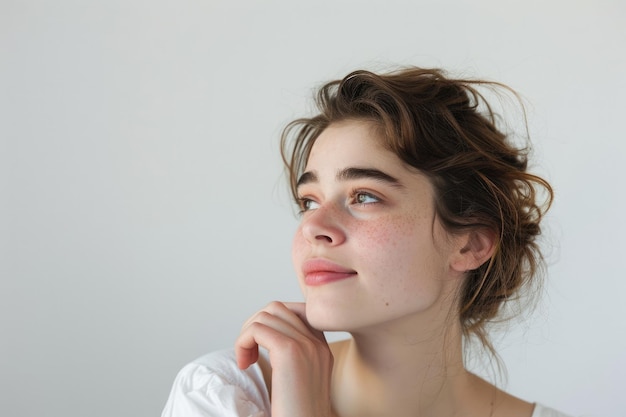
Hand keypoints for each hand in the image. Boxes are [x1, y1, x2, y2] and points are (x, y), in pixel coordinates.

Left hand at [235, 301, 333, 416]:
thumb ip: (290, 356)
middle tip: (248, 354)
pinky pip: (257, 329)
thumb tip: (261, 337)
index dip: (269, 323)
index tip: (258, 348)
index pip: (294, 311)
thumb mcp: (297, 380)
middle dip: (254, 326)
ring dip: (246, 334)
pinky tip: (245, 364)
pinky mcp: (290, 352)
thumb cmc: (295, 414)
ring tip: (246, 360)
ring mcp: (306, 345)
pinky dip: (243, 342)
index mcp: (321, 347)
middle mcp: (317, 342)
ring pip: (266, 315)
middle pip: (277, 309)